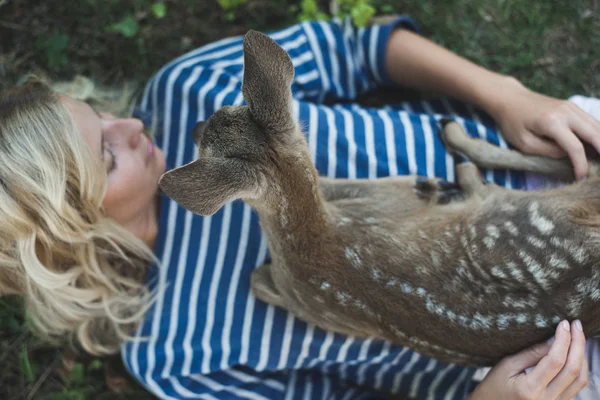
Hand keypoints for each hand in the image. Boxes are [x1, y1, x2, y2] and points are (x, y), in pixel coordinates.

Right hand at [469, 320, 588, 399]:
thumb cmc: (495, 384)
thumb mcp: (508, 365)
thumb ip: (532, 353)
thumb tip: (553, 338)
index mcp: (530, 389)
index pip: (555, 361)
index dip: (562, 340)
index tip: (564, 323)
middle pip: (573, 370)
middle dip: (578, 344)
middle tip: (576, 325)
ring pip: (580, 379)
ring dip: (582, 355)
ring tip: (578, 336)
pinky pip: (577, 385)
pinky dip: (580, 367)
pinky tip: (576, 353)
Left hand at [488, 79, 599, 179]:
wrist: (511, 99)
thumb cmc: (513, 123)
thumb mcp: (524, 143)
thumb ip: (548, 151)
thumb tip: (568, 155)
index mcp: (552, 122)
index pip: (575, 147)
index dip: (581, 165)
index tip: (581, 178)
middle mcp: (566, 112)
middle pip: (595, 134)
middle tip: (599, 169)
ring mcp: (572, 107)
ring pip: (597, 126)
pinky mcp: (572, 107)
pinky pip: (591, 121)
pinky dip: (598, 134)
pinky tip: (597, 146)